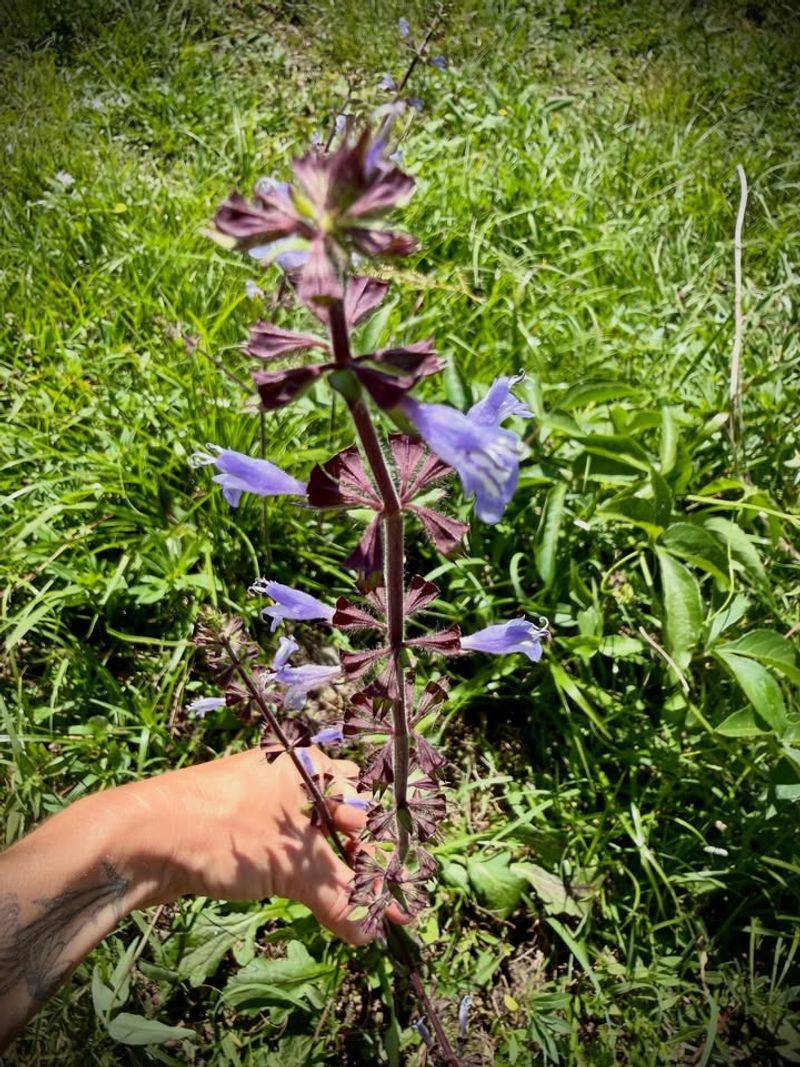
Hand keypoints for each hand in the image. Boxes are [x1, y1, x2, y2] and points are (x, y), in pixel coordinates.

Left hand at [122, 747, 402, 945]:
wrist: (140, 838)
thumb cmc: (225, 832)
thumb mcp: (290, 866)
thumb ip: (338, 896)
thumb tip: (372, 930)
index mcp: (310, 767)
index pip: (363, 805)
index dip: (382, 847)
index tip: (397, 888)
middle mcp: (291, 778)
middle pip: (340, 822)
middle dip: (362, 865)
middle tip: (381, 902)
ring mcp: (264, 803)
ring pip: (313, 839)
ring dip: (335, 876)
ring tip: (354, 911)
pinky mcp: (242, 830)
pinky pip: (287, 850)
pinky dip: (306, 878)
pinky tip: (319, 904)